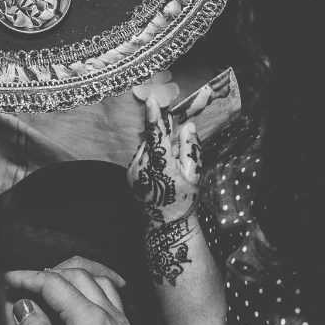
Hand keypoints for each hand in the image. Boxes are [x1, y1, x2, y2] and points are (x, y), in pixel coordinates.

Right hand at [5, 267, 162, 324]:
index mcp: (89, 319)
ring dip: (73, 276)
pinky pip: (113, 296)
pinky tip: (87, 298)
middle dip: (48, 273)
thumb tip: (24, 307)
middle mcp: (109, 314)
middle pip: (77, 275)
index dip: (28, 278)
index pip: (53, 284)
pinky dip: (94, 287)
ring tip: (54, 283)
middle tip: (27, 282)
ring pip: (98, 281)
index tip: (9, 278)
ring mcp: (123, 323)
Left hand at [127, 97, 201, 225]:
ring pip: (146, 148)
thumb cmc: (184, 198)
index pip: (156, 135)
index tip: (151, 100)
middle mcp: (144, 166)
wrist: (166, 223)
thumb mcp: (194, 174)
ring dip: (157, 150)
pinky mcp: (130, 174)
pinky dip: (150, 158)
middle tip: (177, 154)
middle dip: (165, 140)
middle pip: (153, 141)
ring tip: (168, 169)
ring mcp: (134, 171)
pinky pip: (141, 157)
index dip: (154, 117)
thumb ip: (190, 148)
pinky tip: (159, 172)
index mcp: (161, 165)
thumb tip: (188, 126)